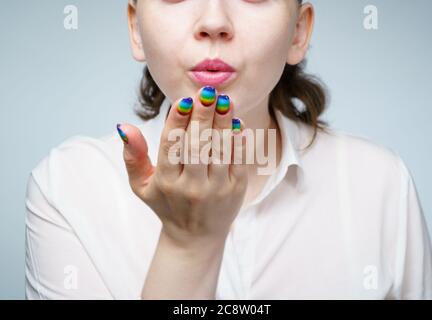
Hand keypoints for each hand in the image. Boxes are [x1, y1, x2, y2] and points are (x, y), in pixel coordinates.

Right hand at [118, 86, 246, 245]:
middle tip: (208, 92)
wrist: (195, 237)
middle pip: (197, 145)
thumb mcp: (142, 185)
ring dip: (223, 123)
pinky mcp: (234, 190)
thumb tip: (124, 126)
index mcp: (166, 181)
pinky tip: (237, 124)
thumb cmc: (166, 205)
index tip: (184, 99)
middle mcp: (190, 186)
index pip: (171, 145)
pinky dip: (238, 142)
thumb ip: (133, 156)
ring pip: (219, 150)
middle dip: (203, 116)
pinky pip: (238, 162)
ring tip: (225, 101)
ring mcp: (215, 189)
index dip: (177, 120)